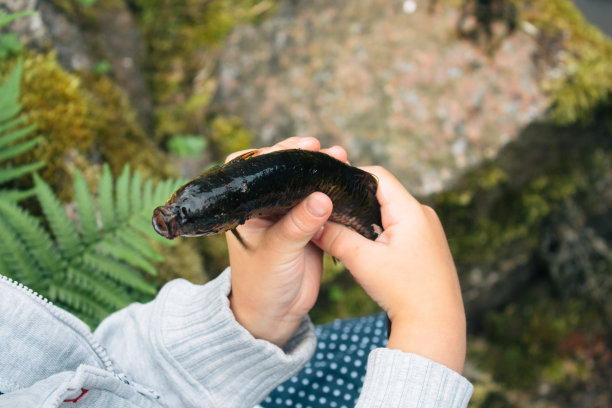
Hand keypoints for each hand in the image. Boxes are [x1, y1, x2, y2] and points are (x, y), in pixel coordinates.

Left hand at [227, 137, 347, 347]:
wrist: (275, 315)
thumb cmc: (262, 284)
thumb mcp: (278, 252)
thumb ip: (298, 225)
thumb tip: (323, 198)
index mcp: (248, 207)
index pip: (255, 168)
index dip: (275, 153)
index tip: (299, 148)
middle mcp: (267, 207)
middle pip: (285, 172)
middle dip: (304, 158)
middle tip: (323, 149)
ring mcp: (289, 216)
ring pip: (306, 185)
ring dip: (323, 172)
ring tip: (342, 158)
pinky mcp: (309, 227)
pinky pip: (322, 204)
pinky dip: (334, 192)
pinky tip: (348, 182)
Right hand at [313, 166, 466, 372]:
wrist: (435, 324)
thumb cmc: (404, 292)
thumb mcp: (363, 262)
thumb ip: (335, 238)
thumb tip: (313, 224)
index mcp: (411, 210)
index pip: (378, 176)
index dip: (351, 177)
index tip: (329, 188)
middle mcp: (423, 214)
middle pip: (382, 193)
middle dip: (356, 202)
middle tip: (332, 214)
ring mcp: (428, 229)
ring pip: (389, 212)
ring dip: (367, 220)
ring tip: (347, 234)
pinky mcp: (427, 244)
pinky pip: (399, 227)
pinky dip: (380, 233)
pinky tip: (368, 251)